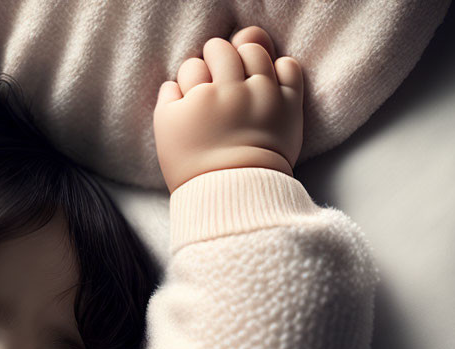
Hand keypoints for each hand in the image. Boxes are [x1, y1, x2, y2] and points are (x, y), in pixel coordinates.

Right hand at [154, 26, 302, 192]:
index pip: (192, 66)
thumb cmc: (194, 168)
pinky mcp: (288, 104)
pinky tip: (268, 81)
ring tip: (242, 74)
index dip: (192, 78)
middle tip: (216, 73)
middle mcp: (231, 90)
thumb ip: (167, 100)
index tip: (196, 94)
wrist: (234, 192)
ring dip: (245, 57)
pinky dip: (279, 68)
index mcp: (199, 97)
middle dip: (215, 57)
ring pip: (253, 50)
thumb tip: (175, 82)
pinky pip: (289, 66)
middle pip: (220, 50)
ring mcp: (263, 95)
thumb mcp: (165, 134)